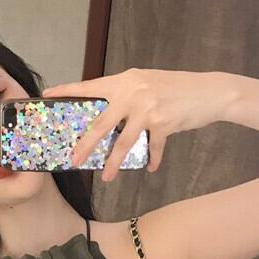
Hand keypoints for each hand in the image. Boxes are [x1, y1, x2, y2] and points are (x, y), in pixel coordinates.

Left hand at [41, 67, 231, 180]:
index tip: (48, 95)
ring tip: (105, 177)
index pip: (91, 86)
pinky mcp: (163, 123)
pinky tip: (150, 168)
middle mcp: (133, 92)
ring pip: (123, 142)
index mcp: (125, 81)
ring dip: (113, 162)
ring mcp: (148, 108)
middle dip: (85, 144)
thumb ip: (126, 97)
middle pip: (101, 123)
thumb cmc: (176, 89)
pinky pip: (152, 148)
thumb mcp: (147, 85)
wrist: (210, 91)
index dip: (69, 90)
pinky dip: (151, 159)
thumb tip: (108, 119)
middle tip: (73, 159)